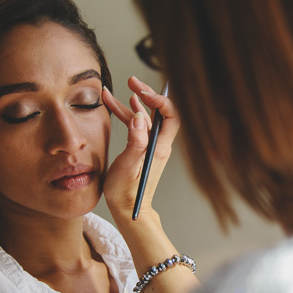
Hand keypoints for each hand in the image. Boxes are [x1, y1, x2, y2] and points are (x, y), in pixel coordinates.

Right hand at [102, 76, 179, 219]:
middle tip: (132, 81)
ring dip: (133, 102)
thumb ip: (135, 143)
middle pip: (159, 113)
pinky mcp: (141, 149)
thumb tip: (140, 118)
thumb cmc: (126, 194)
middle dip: (147, 94)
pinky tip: (120, 104)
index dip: (160, 101)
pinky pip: (137, 127)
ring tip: (120, 89)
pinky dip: (128, 114)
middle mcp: (158, 144)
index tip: (142, 93)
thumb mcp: (128, 168)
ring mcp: (150, 146)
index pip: (172, 116)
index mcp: (159, 148)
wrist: (128, 210)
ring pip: (145, 118)